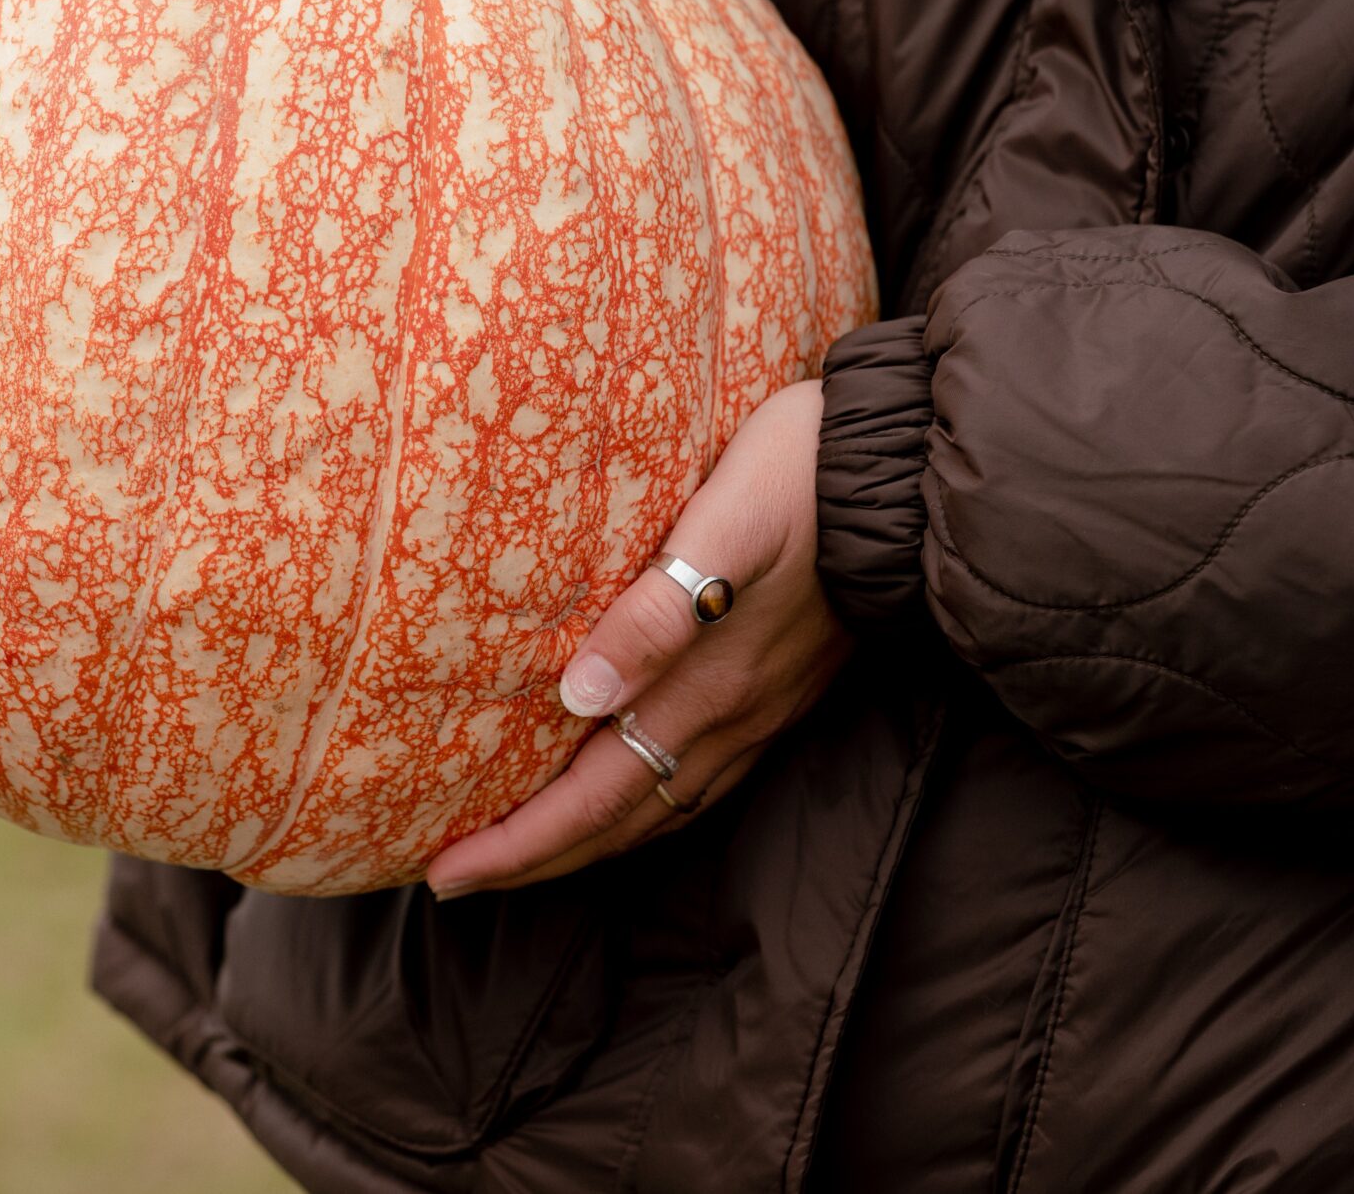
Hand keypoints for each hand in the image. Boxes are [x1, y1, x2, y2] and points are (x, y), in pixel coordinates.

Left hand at [426, 379, 847, 896]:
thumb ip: (656, 615)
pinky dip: (641, 807)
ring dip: (586, 841)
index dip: (519, 844)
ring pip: (659, 810)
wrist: (908, 475)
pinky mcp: (779, 693)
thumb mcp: (723, 523)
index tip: (445, 874)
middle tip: (452, 878)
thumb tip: (580, 696)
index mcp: (707, 689)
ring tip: (522, 850)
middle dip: (535, 859)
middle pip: (619, 823)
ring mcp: (760, 714)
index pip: (594, 798)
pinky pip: (696, 782)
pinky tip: (621, 791)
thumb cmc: (802, 476)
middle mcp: (731, 720)